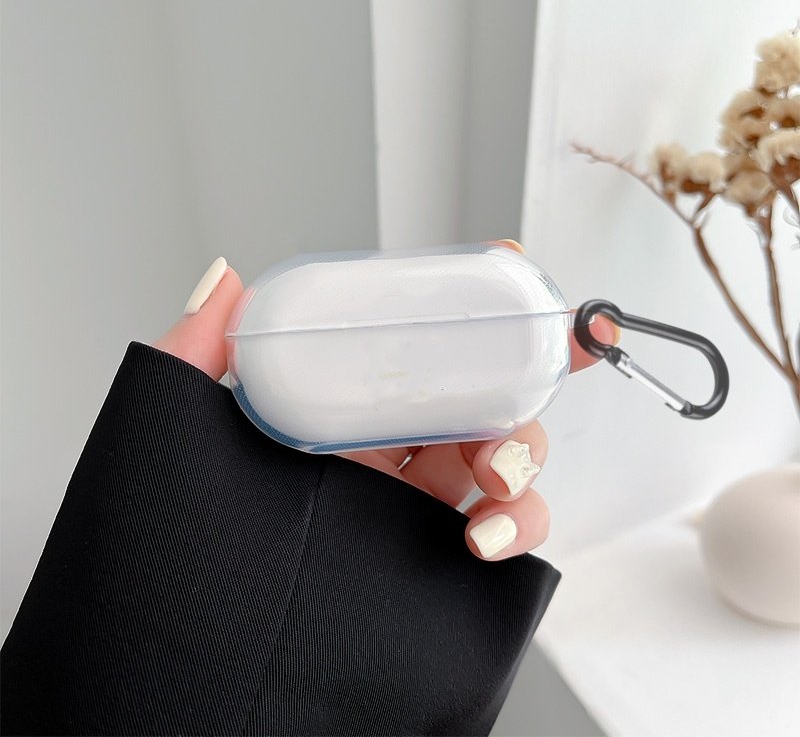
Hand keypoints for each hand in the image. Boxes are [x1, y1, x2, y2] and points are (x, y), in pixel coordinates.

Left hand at [155, 244, 616, 561]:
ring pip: (508, 456)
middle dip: (525, 363)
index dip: (464, 305)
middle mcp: (387, 452)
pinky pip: (507, 534)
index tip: (506, 265)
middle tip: (548, 343)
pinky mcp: (437, 559)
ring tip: (499, 467)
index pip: (413, 343)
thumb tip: (225, 280)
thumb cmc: (185, 541)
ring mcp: (417, 505)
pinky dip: (518, 526)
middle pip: (480, 391)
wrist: (205, 650)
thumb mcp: (183, 431)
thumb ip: (198, 352)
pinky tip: (485, 533)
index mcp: (340, 410)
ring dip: (525, 449)